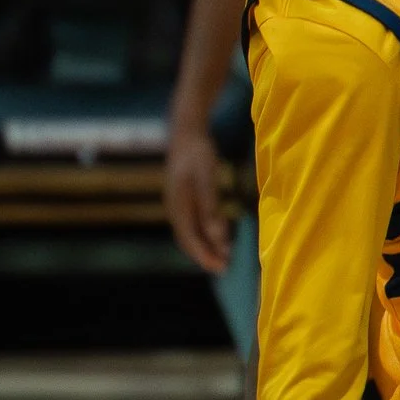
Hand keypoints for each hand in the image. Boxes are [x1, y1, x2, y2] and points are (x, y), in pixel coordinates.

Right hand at [162, 122, 232, 274]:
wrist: (186, 132)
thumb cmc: (198, 154)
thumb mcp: (207, 180)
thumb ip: (211, 209)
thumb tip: (218, 237)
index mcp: (178, 207)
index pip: (190, 240)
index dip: (205, 256)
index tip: (221, 268)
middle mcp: (174, 208)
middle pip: (188, 239)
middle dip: (205, 255)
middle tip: (224, 267)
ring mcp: (177, 203)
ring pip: (190, 231)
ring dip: (205, 244)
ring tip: (223, 254)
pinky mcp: (183, 197)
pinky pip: (192, 222)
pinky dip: (204, 232)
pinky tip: (218, 233)